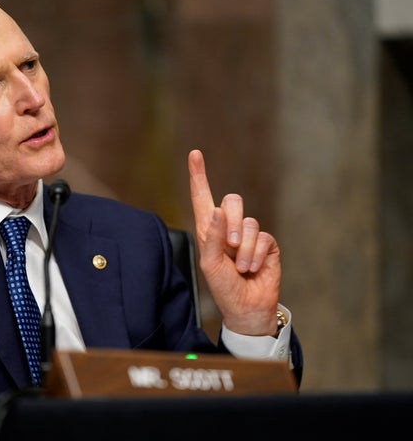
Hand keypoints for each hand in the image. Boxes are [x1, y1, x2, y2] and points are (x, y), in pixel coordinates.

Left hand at [188, 149, 279, 335]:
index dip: (199, 176)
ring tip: (240, 267)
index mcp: (209, 230)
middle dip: (232, 222)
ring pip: (249, 222)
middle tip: (230, 247)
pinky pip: (263, 238)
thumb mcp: (210, 264)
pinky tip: (252, 269)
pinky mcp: (267, 244)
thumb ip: (212, 237)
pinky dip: (255, 256)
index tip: (195, 154)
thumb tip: (218, 210)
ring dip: (243, 249)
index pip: (203, 198)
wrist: (246, 308)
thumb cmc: (223, 287)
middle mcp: (229, 228)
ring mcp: (249, 235)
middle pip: (233, 201)